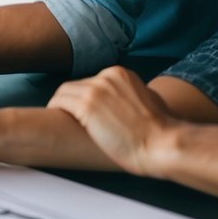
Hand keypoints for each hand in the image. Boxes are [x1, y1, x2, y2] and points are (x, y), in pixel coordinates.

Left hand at [48, 66, 174, 176]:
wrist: (162, 144)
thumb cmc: (160, 131)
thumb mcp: (150, 100)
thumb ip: (135, 94)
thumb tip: (131, 98)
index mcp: (120, 74)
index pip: (92, 81)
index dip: (85, 97)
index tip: (83, 110)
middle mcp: (106, 77)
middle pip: (77, 86)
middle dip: (73, 102)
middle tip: (69, 116)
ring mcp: (95, 90)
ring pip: (65, 92)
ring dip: (61, 105)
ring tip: (61, 118)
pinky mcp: (86, 105)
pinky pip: (59, 102)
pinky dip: (55, 109)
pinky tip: (56, 118)